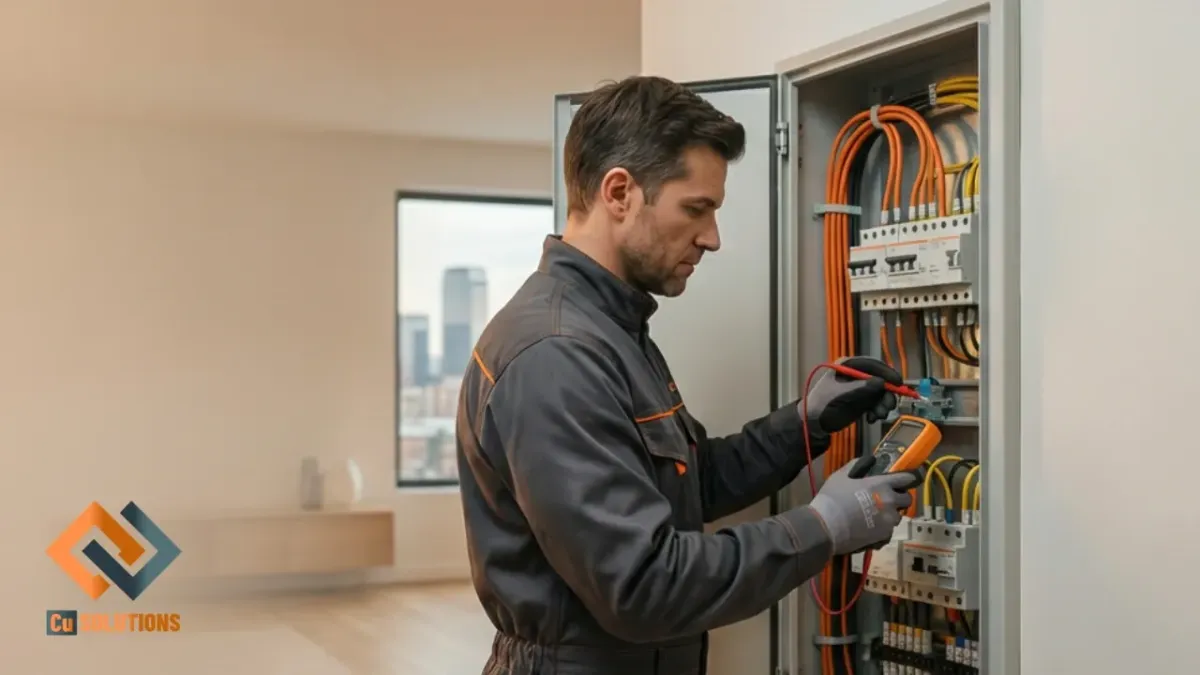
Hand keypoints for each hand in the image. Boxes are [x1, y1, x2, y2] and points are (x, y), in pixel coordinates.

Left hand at [801, 356, 902, 433]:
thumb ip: (860, 388)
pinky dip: (877, 412)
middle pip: (881, 379)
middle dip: (887, 394)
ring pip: (881, 394)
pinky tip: (870, 419)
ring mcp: (860, 388)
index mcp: (848, 366)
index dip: (887, 372)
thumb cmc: (822, 404)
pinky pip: (877, 404)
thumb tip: (881, 383)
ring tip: (877, 416)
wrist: (814, 423)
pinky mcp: (862, 401)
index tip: (898, 383)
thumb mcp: (840, 394)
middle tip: (888, 407)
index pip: (872, 364)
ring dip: (883, 405)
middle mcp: (857, 375)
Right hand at [808, 454, 924, 554]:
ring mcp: (889, 520)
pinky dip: (882, 529)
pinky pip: (889, 531)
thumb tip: (870, 460)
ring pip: (897, 516)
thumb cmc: (833, 498)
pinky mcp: (884, 536)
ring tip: (876, 516)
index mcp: (881, 484)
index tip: (905, 480)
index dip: (907, 478)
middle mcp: (890, 501)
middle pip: (907, 499)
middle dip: (900, 498)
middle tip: (887, 499)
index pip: (906, 478)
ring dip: (890, 514)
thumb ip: (858, 465)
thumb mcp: (841, 476)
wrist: (827, 526)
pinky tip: (869, 529)